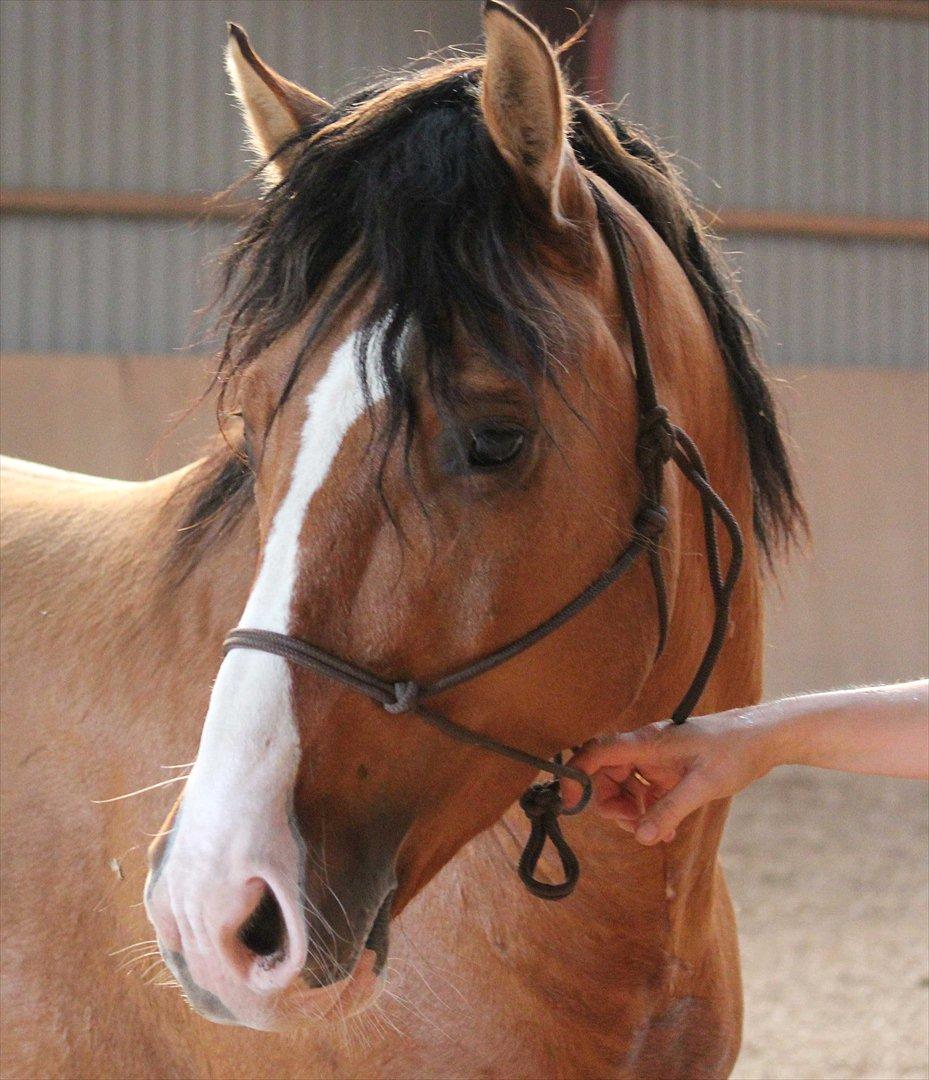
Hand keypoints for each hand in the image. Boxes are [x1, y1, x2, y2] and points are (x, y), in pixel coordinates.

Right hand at [562, 709, 776, 844]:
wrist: (763, 738)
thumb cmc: (735, 752)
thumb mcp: (703, 785)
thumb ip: (670, 810)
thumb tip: (642, 837)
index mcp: (647, 743)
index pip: (597, 753)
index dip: (576, 776)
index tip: (569, 804)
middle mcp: (645, 748)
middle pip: (605, 775)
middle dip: (612, 805)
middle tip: (634, 827)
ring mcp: (655, 759)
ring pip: (623, 786)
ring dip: (632, 812)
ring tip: (657, 831)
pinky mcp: (666, 769)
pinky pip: (644, 791)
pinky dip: (649, 811)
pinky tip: (668, 828)